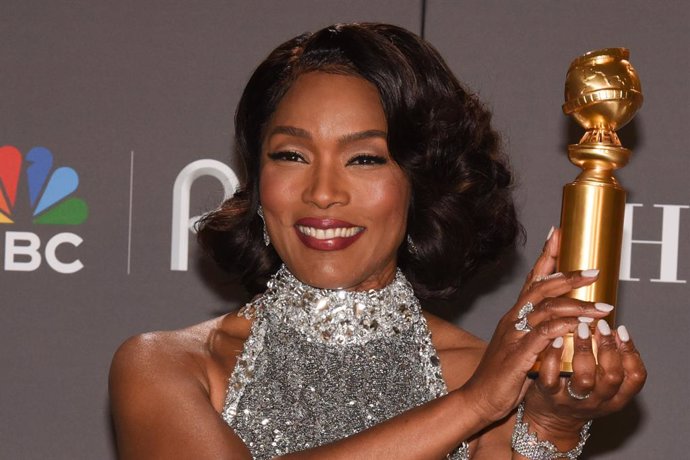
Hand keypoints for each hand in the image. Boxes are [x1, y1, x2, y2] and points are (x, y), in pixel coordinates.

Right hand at [462, 227, 614, 423]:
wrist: (479, 397)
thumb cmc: (502, 375)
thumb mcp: (522, 347)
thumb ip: (538, 333)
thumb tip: (564, 325)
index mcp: (514, 315)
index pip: (532, 280)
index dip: (545, 257)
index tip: (558, 235)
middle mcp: (513, 319)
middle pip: (541, 288)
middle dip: (569, 276)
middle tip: (595, 271)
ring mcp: (515, 335)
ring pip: (547, 309)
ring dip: (577, 305)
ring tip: (603, 308)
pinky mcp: (518, 353)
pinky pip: (543, 333)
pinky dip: (562, 327)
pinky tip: (579, 326)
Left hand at [523, 310, 645, 439]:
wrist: (550, 419)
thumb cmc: (578, 392)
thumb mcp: (602, 384)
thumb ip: (610, 363)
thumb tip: (614, 329)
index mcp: (616, 397)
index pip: (635, 377)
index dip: (631, 352)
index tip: (621, 330)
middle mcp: (597, 401)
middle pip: (612, 376)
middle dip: (608, 347)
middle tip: (600, 325)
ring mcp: (572, 399)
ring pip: (585, 378)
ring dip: (584, 349)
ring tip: (580, 328)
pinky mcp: (549, 395)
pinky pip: (551, 377)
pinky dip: (554, 357)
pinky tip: (556, 340)